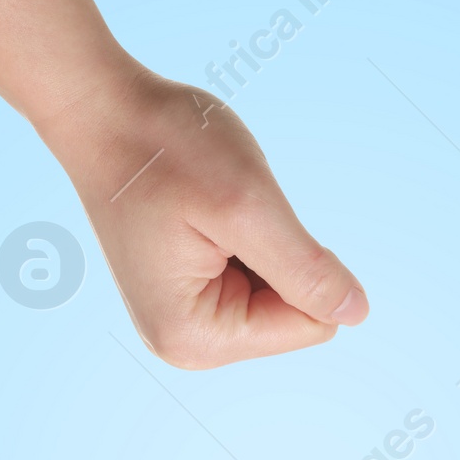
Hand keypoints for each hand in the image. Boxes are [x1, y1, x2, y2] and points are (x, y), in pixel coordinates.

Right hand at [48, 66, 367, 367]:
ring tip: (207, 209)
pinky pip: (253, 278)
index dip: (298, 263)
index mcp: (197, 338)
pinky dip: (244, 238)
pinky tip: (202, 213)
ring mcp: (183, 322)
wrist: (103, 112)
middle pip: (292, 317)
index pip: (309, 325)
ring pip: (276, 295)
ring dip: (259, 243)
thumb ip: (305, 269)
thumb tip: (356, 313)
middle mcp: (187, 346)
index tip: (243, 221)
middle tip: (221, 212)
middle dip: (275, 255)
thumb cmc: (165, 148)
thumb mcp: (248, 206)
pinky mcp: (186, 296)